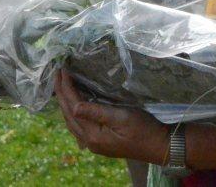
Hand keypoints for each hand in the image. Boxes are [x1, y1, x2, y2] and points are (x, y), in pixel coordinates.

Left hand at [54, 69, 168, 163]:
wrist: (159, 146)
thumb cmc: (143, 129)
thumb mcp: (121, 117)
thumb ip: (96, 112)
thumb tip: (73, 106)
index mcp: (93, 135)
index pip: (73, 106)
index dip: (66, 87)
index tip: (62, 69)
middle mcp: (89, 141)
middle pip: (67, 114)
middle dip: (61, 93)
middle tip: (56, 73)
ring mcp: (94, 143)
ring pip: (72, 120)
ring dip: (65, 102)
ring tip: (61, 85)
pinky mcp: (100, 141)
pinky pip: (79, 125)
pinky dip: (73, 111)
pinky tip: (74, 104)